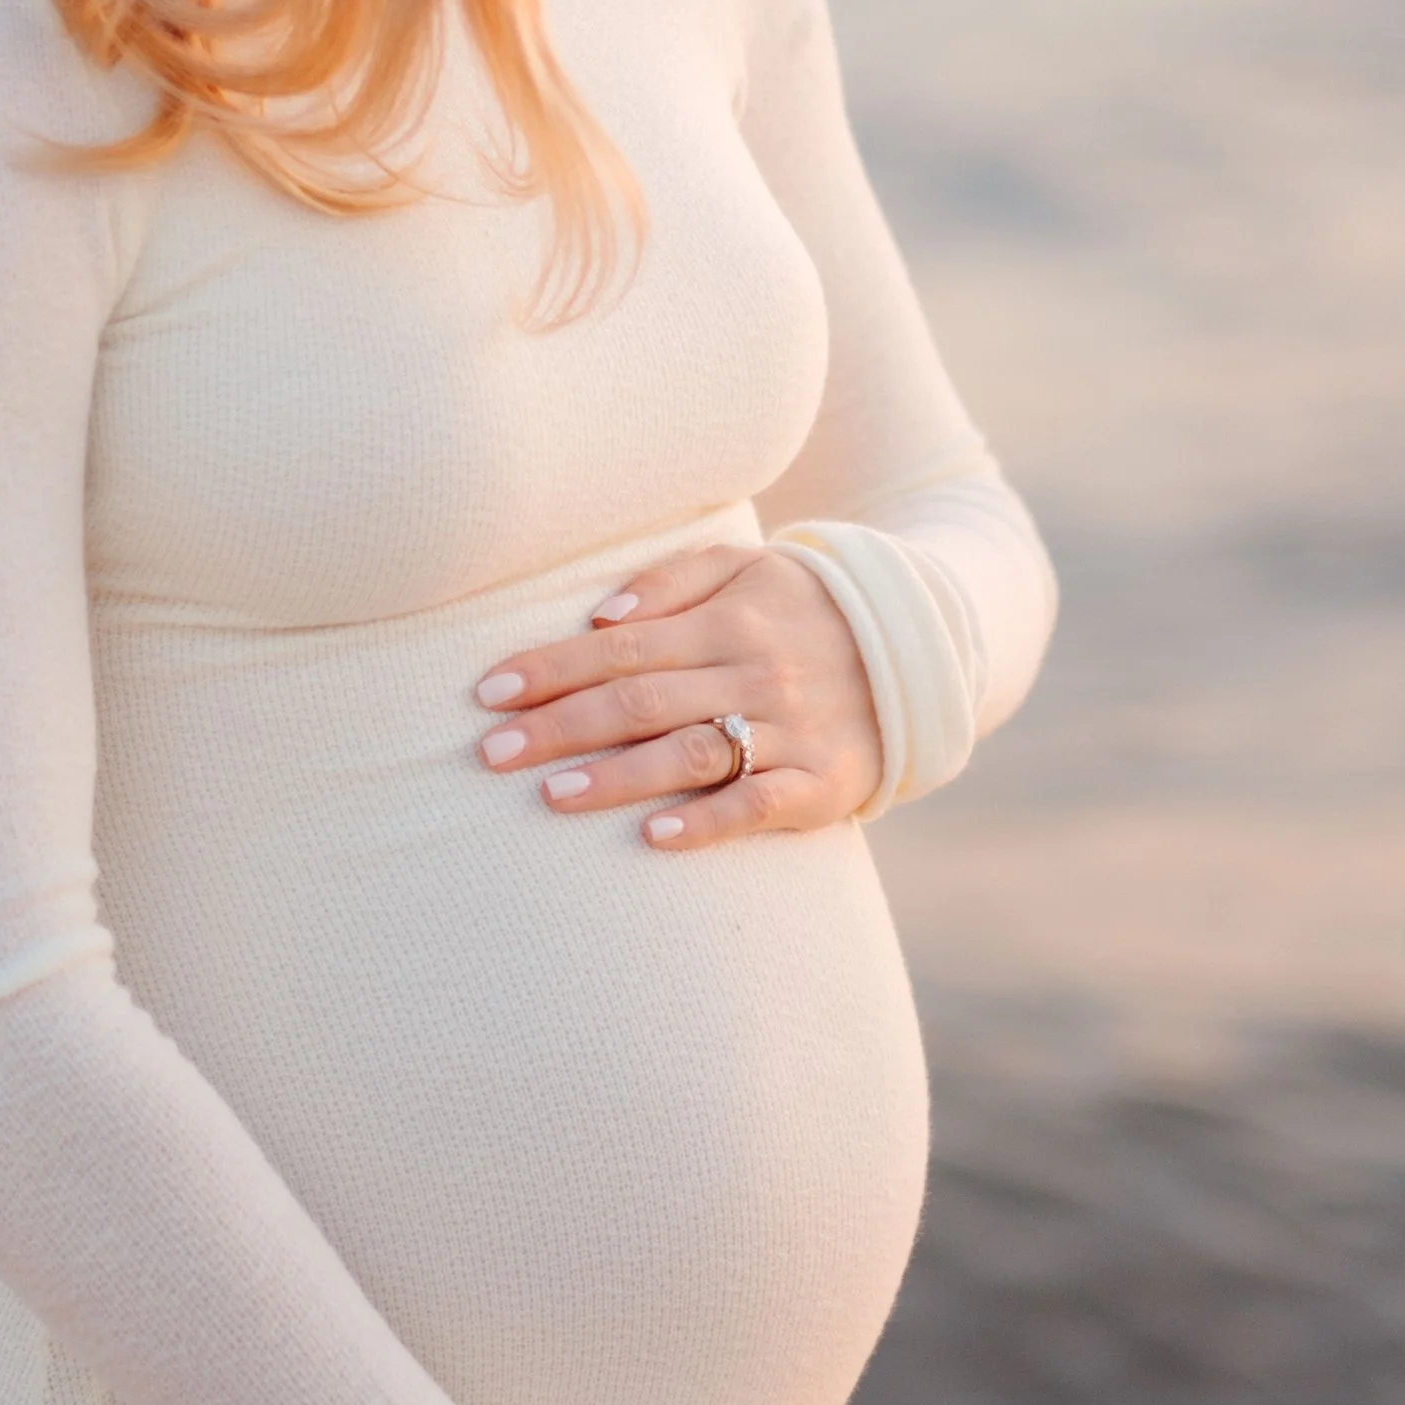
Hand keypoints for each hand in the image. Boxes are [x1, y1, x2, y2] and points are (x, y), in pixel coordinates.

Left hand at [471, 543, 879, 850]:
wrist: (917, 656)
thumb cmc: (800, 611)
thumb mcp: (748, 567)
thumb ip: (672, 579)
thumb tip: (601, 614)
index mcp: (729, 619)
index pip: (622, 644)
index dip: (552, 667)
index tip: (487, 692)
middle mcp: (755, 672)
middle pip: (642, 699)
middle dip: (560, 726)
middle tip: (491, 752)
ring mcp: (790, 730)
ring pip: (692, 753)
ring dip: (617, 776)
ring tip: (550, 795)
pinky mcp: (821, 784)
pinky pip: (760, 805)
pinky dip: (708, 822)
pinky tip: (655, 837)